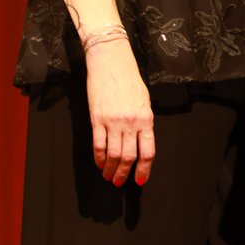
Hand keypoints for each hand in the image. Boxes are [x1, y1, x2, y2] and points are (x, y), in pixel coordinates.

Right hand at [85, 39, 155, 185]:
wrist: (111, 62)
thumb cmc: (129, 79)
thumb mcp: (144, 100)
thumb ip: (143, 122)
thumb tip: (141, 142)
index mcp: (146, 118)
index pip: (148, 152)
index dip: (144, 170)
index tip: (139, 180)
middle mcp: (131, 122)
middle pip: (129, 157)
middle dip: (124, 174)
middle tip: (119, 182)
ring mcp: (113, 122)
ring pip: (113, 155)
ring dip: (111, 169)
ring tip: (109, 176)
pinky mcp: (97, 119)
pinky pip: (99, 145)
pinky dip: (99, 158)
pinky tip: (100, 163)